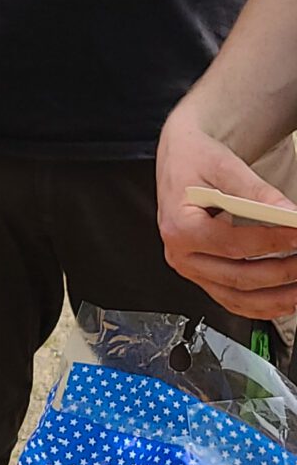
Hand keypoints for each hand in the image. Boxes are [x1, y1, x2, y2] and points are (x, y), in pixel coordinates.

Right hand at [156, 107, 296, 316]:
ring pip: (237, 297)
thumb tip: (290, 213)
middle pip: (238, 276)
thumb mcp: (224, 167)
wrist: (177, 159)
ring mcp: (191, 270)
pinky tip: (284, 298)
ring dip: (275, 297)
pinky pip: (232, 300)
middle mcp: (181, 255)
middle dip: (281, 272)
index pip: (233, 244)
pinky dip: (261, 305)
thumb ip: (258, 193)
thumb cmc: (192, 160)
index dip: (272, 242)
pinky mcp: (202, 276)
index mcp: (180, 227)